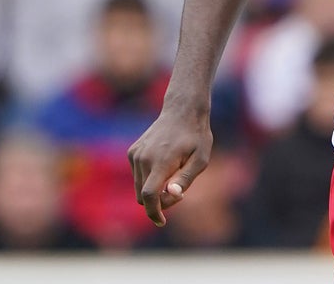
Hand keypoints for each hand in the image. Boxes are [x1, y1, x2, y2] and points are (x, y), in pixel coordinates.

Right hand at [127, 106, 212, 226]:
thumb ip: (185, 179)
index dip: (154, 213)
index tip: (162, 221)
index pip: (149, 196)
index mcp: (161, 161)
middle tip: (179, 192)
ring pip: (139, 187)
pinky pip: (137, 175)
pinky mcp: (132, 152)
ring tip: (175, 174)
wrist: (182, 111)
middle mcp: (143, 159)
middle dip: (158, 202)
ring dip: (154, 189)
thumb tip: (171, 195)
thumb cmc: (196, 136)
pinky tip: (165, 164)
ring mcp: (135, 155)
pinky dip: (149, 178)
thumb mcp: (201, 159)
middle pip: (143, 196)